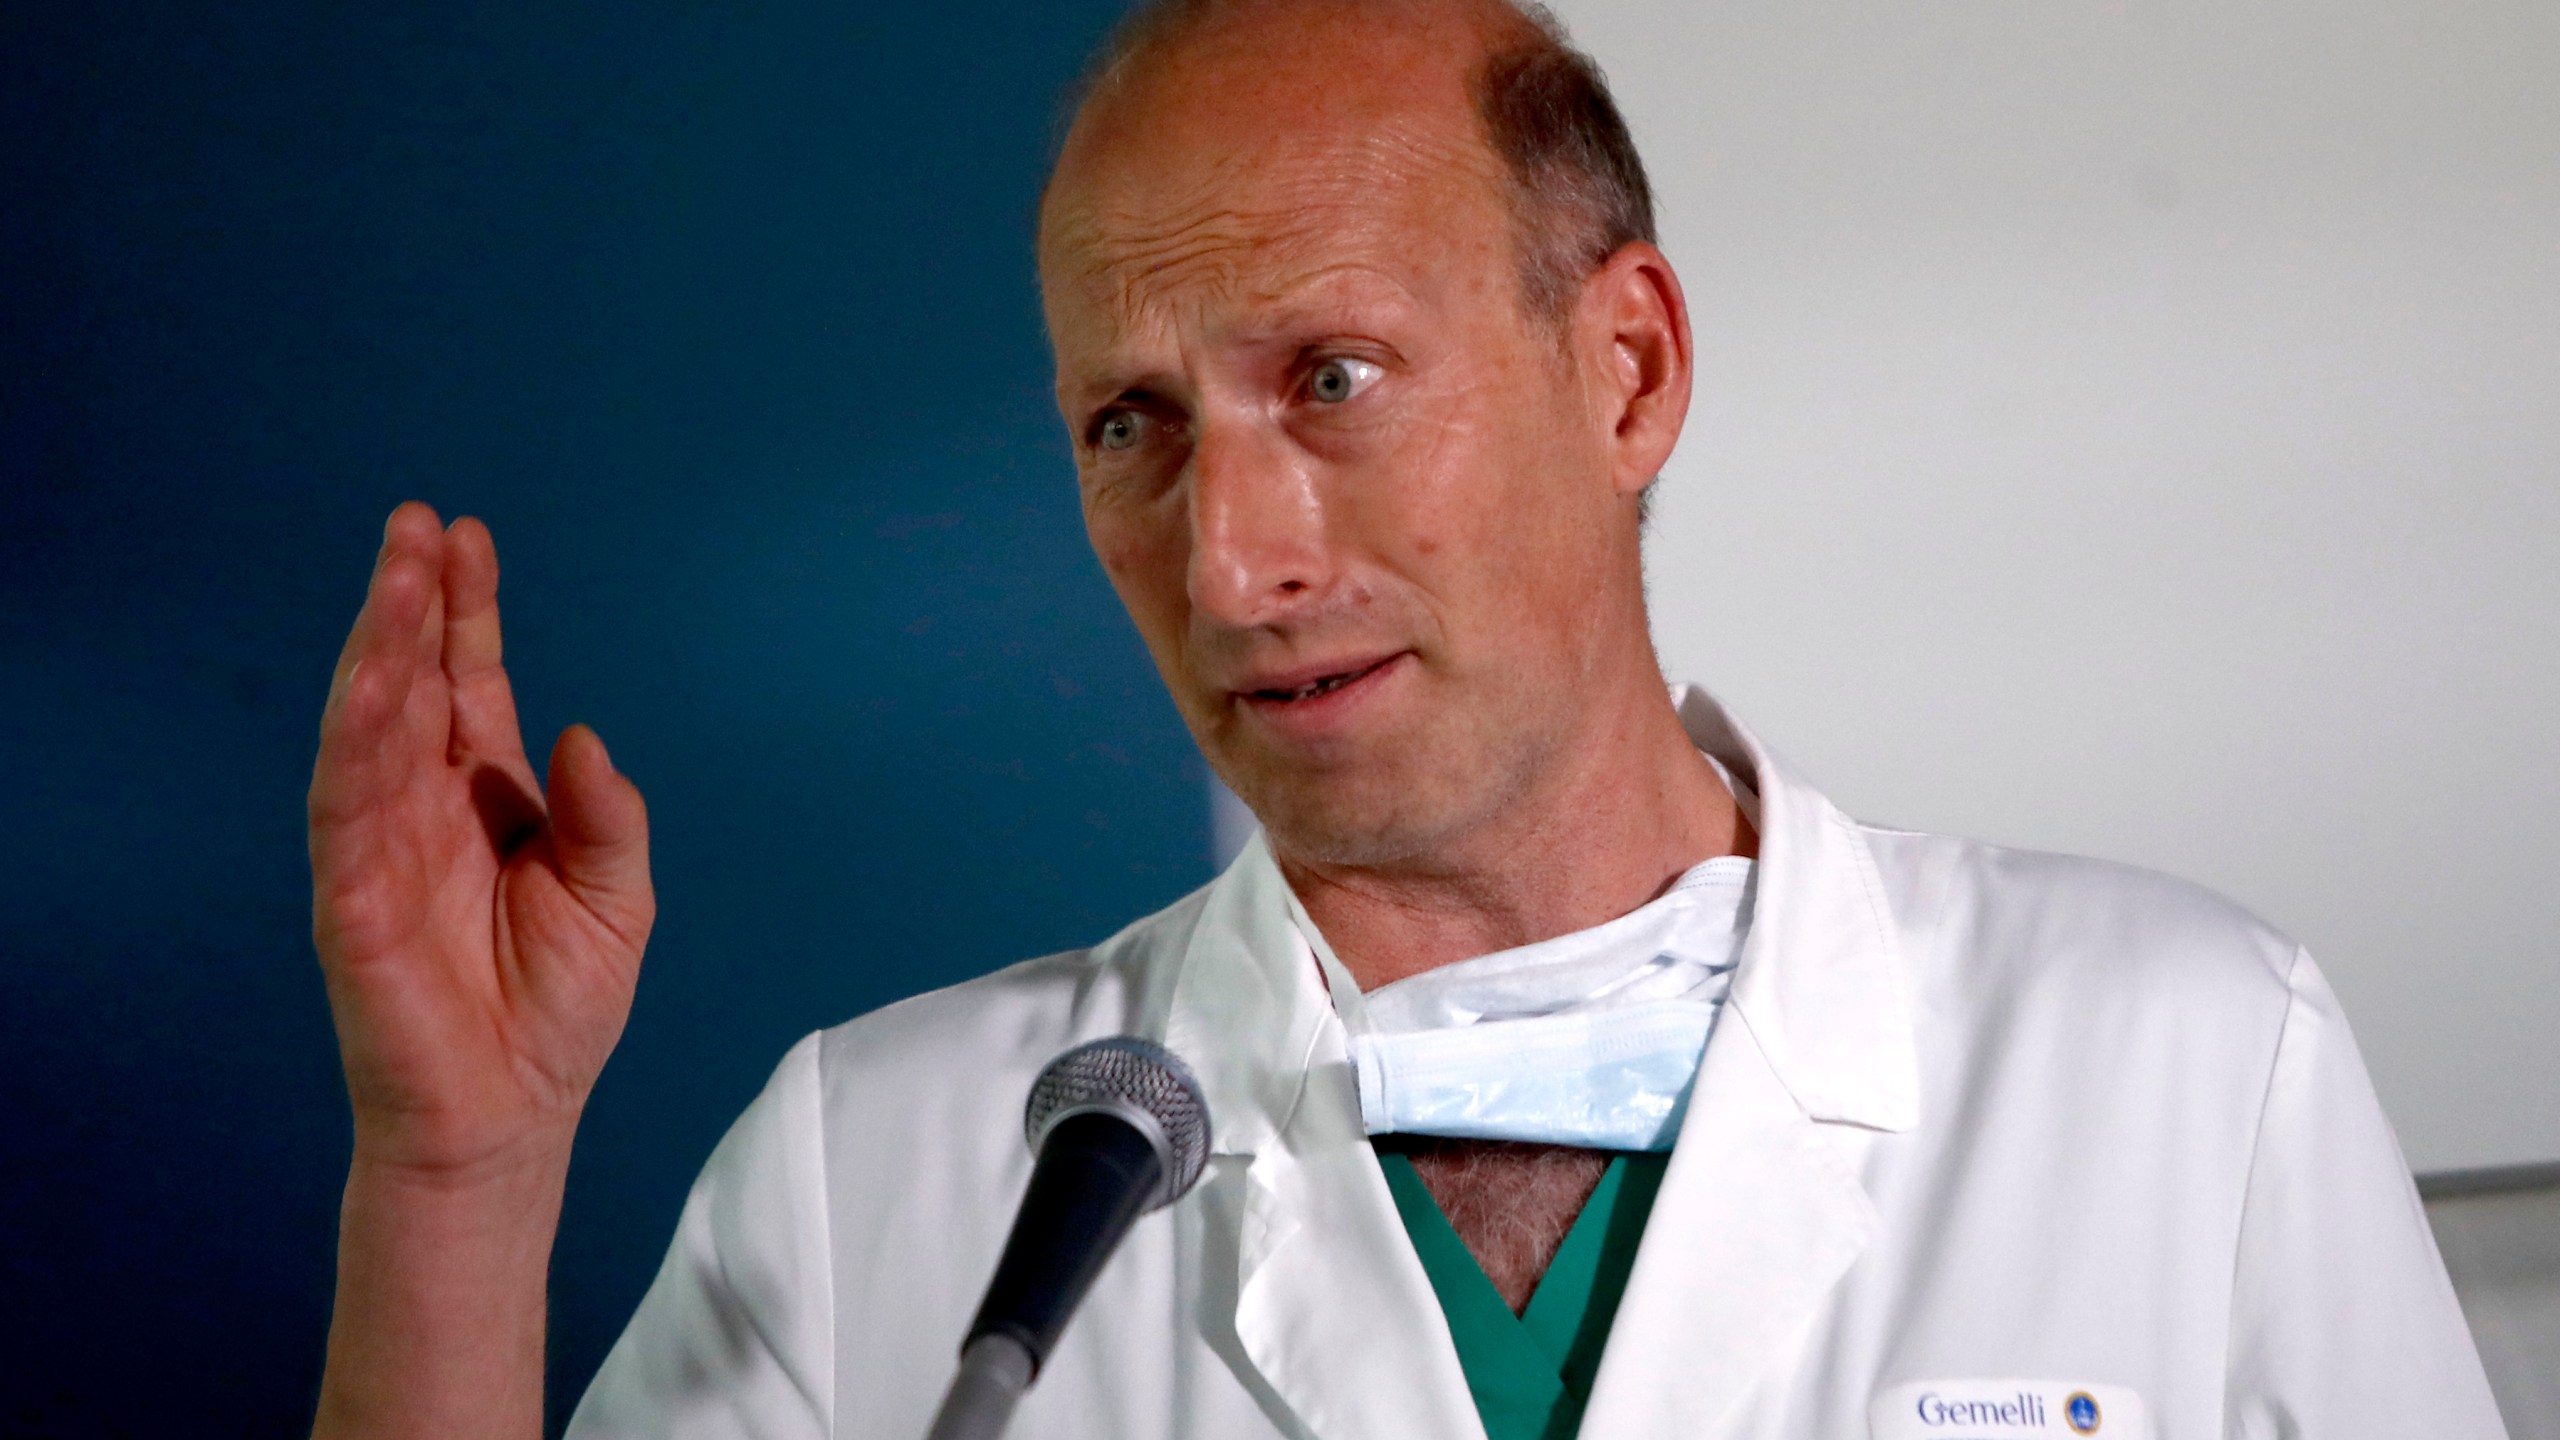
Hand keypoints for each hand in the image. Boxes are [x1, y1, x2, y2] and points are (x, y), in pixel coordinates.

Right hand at [309, 502, 653, 1181]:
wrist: (511, 1117)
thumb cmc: (556, 1012)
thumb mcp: (619, 900)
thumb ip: (606, 817)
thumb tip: (581, 734)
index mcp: (488, 797)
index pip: (470, 681)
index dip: (466, 610)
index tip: (465, 535)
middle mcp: (426, 807)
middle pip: (412, 683)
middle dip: (410, 603)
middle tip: (414, 525)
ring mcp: (382, 847)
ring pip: (368, 727)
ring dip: (377, 651)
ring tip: (394, 579)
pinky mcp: (354, 899)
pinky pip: (345, 808)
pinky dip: (353, 744)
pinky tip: (368, 684)